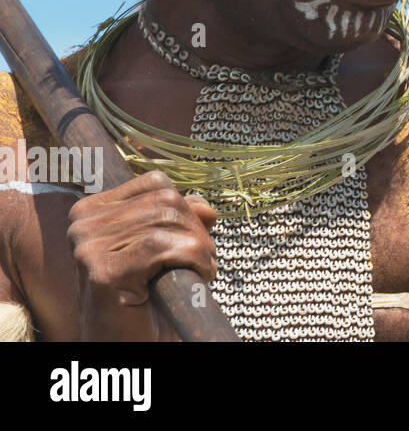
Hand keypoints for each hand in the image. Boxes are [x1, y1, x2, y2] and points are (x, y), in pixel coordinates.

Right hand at [67, 170, 217, 341]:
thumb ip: (180, 220)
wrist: (130, 345)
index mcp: (91, 211)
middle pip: (166, 199)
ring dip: (198, 247)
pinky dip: (192, 258)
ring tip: (197, 271)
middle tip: (201, 261)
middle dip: (196, 230)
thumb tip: (205, 206)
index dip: (186, 208)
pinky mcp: (102, 271)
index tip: (190, 240)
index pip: (155, 183)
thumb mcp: (164, 249)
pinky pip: (162, 244)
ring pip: (168, 219)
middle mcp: (82, 224)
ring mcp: (88, 247)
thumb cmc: (146, 299)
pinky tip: (196, 276)